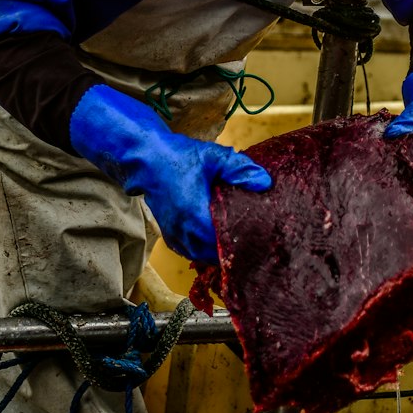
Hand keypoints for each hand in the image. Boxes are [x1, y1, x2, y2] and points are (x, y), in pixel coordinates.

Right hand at [69, 84, 270, 264]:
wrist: (147, 156)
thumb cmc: (179, 155)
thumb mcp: (214, 157)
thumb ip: (240, 168)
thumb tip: (265, 182)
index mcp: (195, 214)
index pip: (224, 242)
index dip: (242, 243)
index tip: (258, 239)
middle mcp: (183, 229)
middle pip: (212, 255)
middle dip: (231, 252)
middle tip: (252, 244)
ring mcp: (173, 232)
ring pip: (198, 256)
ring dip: (215, 254)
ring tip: (234, 247)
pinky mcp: (167, 231)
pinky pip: (187, 251)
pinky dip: (200, 252)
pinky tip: (212, 245)